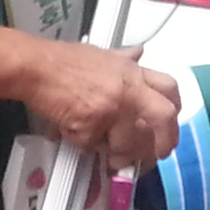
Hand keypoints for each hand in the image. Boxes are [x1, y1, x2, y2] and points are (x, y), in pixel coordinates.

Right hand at [26, 41, 179, 168]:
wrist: (35, 67)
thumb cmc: (63, 61)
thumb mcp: (102, 55)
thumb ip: (124, 59)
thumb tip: (138, 53)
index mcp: (132, 72)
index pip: (169, 89)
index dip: (174, 112)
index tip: (170, 128)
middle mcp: (128, 90)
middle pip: (163, 118)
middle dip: (163, 142)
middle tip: (156, 156)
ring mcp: (111, 108)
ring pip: (129, 142)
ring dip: (119, 153)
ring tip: (107, 152)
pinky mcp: (91, 125)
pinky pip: (95, 146)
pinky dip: (86, 146)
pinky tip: (76, 133)